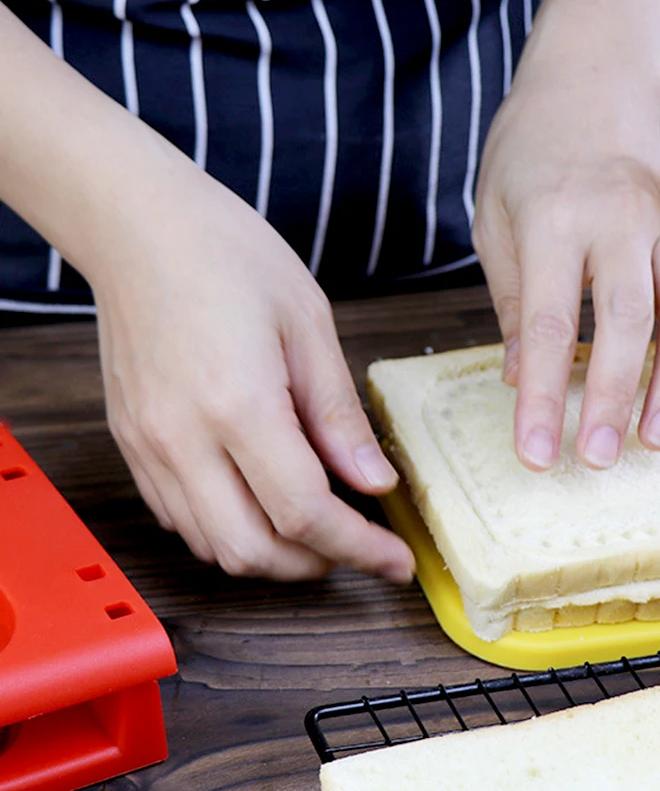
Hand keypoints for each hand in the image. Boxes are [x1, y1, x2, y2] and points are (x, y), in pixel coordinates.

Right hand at [87, 162, 414, 581]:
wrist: (138, 226)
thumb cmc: (226, 255)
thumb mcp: (309, 324)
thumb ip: (340, 416)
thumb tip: (375, 482)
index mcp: (237, 405)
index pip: (305, 513)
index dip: (359, 548)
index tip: (396, 561)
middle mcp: (183, 440)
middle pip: (253, 551)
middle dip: (316, 564)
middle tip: (359, 545)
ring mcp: (149, 448)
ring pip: (213, 547)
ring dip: (273, 555)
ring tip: (317, 529)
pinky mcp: (132, 445)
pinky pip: (181, 519)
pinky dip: (230, 531)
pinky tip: (262, 504)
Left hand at [473, 62, 659, 471]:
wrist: (591, 84)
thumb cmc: (530, 152)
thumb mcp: (494, 220)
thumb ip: (514, 302)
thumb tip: (523, 379)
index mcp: (554, 217)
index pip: (553, 323)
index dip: (545, 396)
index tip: (535, 451)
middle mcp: (618, 220)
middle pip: (628, 322)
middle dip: (616, 400)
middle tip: (597, 459)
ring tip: (654, 443)